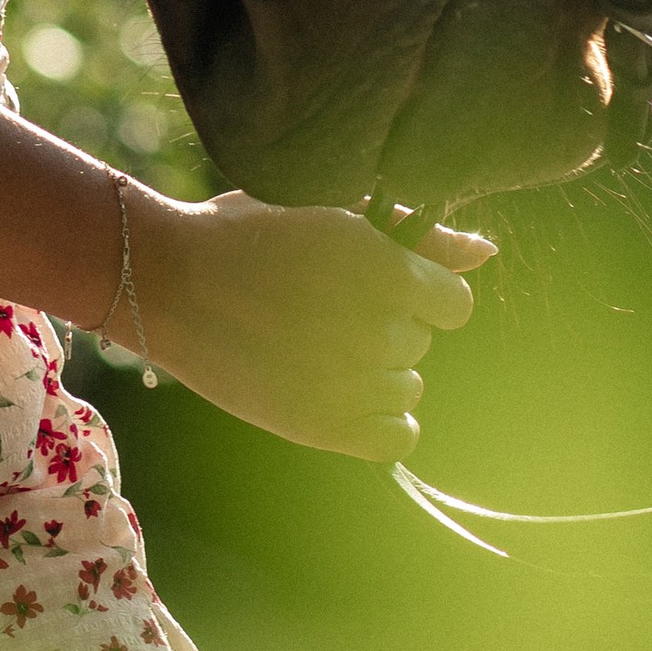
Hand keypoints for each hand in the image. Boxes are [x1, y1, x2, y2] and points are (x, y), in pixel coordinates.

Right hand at [122, 188, 492, 460]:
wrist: (166, 279)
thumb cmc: (250, 233)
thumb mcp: (332, 214)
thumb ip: (416, 235)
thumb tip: (485, 252)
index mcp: (382, 267)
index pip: (454, 303)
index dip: (421, 292)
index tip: (380, 284)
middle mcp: (374, 328)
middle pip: (420, 343)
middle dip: (386, 326)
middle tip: (325, 306)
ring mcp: (347, 381)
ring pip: (406, 387)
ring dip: (376, 371)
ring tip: (316, 344)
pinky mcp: (320, 424)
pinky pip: (394, 436)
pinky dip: (378, 420)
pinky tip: (341, 393)